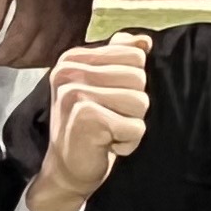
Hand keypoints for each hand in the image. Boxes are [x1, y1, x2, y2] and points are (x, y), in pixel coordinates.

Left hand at [0, 0, 97, 72]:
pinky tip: (41, 51)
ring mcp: (71, 29)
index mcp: (32, 15)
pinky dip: (51, 57)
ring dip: (31, 62)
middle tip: (1, 56)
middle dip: (12, 62)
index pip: (13, 50)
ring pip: (49, 59)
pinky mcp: (83, 26)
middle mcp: (53, 28)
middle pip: (31, 59)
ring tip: (19, 55)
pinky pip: (66, 52)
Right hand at [25, 32, 153, 210]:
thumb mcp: (103, 87)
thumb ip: (121, 58)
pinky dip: (128, 142)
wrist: (66, 169)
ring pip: (140, 102)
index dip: (132, 83)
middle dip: (133, 106)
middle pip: (139, 78)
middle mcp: (69, 72)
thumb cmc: (89, 126)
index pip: (134, 55)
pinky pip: (136, 127)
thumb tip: (145, 41)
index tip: (109, 100)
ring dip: (131, 124)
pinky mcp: (86, 118)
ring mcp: (75, 94)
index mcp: (74, 58)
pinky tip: (106, 144)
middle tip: (109, 119)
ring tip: (108, 132)